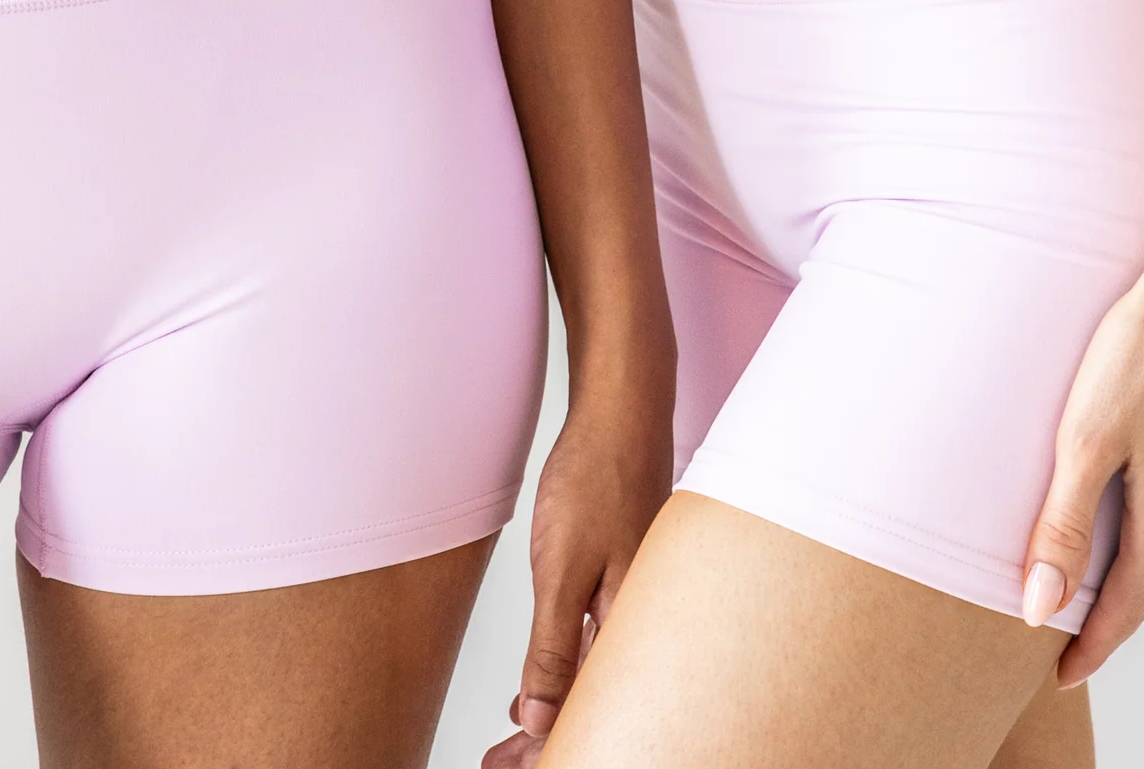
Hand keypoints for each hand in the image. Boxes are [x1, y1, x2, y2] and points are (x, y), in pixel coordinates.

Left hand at [482, 379, 670, 765]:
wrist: (622, 409)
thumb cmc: (597, 475)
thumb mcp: (562, 567)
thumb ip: (552, 646)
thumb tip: (541, 715)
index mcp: (628, 624)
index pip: (589, 709)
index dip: (551, 746)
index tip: (514, 767)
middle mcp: (639, 619)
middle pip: (596, 700)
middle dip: (551, 737)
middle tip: (504, 761)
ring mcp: (635, 597)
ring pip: (597, 674)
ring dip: (557, 706)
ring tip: (515, 736)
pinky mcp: (626, 581)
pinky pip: (600, 643)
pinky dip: (570, 669)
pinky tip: (545, 682)